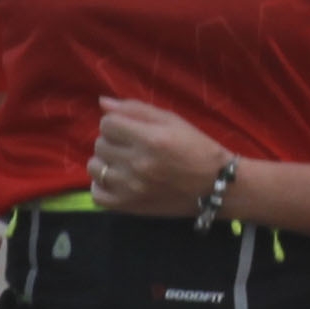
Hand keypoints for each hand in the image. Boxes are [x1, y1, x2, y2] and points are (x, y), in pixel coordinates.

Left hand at [87, 96, 225, 217]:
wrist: (214, 186)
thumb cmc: (196, 148)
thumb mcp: (172, 121)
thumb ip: (136, 109)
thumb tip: (102, 102)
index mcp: (152, 139)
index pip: (107, 124)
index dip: (117, 123)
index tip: (130, 129)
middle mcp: (139, 164)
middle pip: (100, 144)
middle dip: (113, 141)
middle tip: (131, 146)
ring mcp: (131, 188)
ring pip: (95, 167)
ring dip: (105, 162)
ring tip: (124, 163)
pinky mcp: (129, 206)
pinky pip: (97, 194)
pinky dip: (102, 185)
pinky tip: (118, 180)